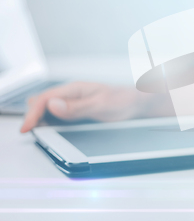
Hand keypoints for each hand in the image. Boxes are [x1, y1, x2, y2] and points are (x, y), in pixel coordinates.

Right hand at [20, 82, 169, 132]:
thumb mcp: (101, 105)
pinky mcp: (79, 109)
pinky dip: (51, 121)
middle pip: (41, 102)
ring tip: (38, 132)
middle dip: (33, 115)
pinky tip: (52, 129)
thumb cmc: (125, 100)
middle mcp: (72, 94)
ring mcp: (75, 101)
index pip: (44, 99)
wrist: (140, 102)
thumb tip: (53, 105)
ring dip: (41, 119)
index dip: (32, 114)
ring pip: (48, 108)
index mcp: (75, 89)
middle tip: (32, 131)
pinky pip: (59, 114)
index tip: (27, 128)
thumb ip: (77, 107)